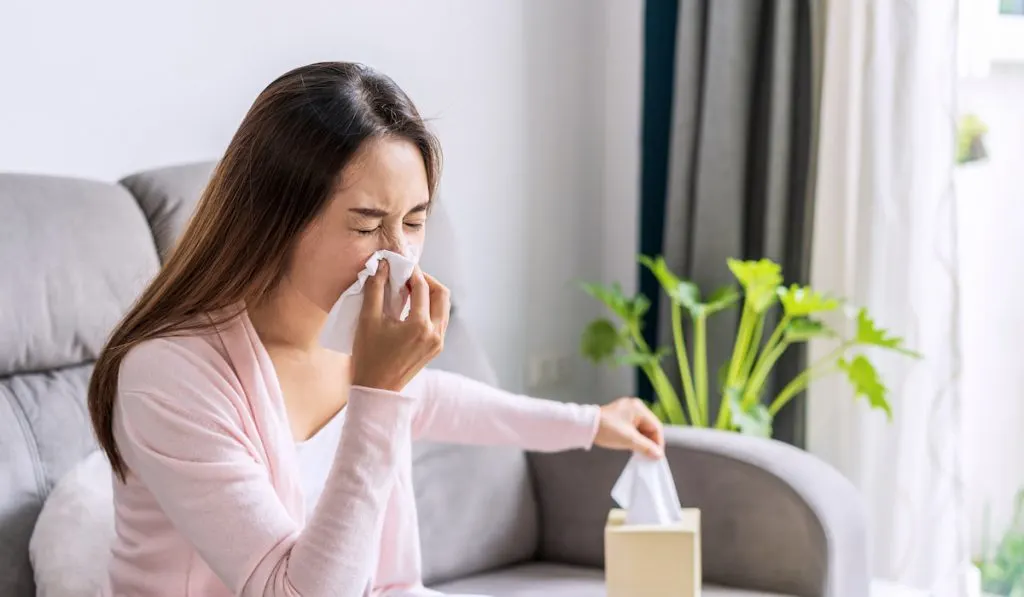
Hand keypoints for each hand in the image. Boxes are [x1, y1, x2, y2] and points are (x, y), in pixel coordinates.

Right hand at [351, 262, 450, 391]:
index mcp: (420, 326)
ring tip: (409, 290)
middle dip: (426, 280)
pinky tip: (412, 307)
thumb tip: (382, 265)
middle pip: (441, 294)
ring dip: (429, 294)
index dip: (411, 272)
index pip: (421, 288)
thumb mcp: (368, 320)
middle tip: (408, 276)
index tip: (399, 264)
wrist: (375, 389)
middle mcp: (435, 333)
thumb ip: (375, 289)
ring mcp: (438, 342)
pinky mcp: (436, 348)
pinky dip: (429, 308)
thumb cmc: (368, 356)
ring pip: (443, 307)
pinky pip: (439, 320)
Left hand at [593, 398, 664, 458]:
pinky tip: (633, 446)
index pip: (656, 427)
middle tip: (649, 456)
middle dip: (650, 442)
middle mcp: (635, 407)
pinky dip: (635, 437)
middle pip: (649, 427)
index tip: (657, 455)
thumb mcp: (629, 440)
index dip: (658, 442)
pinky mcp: (621, 416)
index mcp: (639, 408)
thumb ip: (646, 447)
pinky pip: (634, 428)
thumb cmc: (606, 430)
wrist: (585, 426)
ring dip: (642, 441)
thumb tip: (659, 455)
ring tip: (640, 452)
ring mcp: (627, 411)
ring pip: (642, 428)